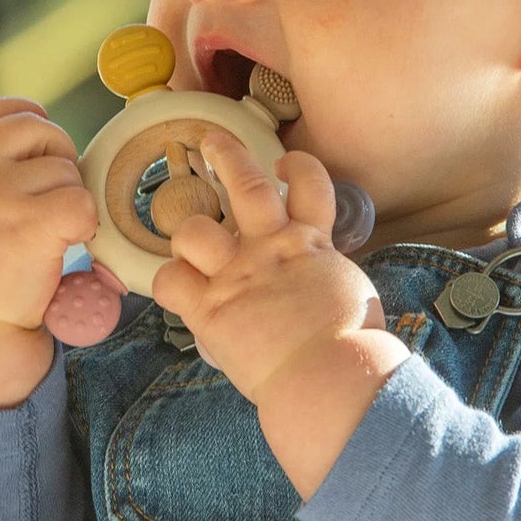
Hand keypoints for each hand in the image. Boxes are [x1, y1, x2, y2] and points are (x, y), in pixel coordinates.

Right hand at [0, 97, 98, 332]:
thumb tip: (48, 135)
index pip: (5, 109)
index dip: (34, 122)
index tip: (41, 152)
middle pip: (46, 131)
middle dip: (60, 161)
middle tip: (49, 204)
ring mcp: (1, 194)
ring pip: (68, 171)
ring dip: (70, 200)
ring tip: (46, 234)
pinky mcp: (30, 224)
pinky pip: (82, 202)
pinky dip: (85, 225)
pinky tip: (64, 244)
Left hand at [151, 130, 384, 406]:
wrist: (329, 377)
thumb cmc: (352, 347)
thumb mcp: (350, 296)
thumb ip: (325, 279)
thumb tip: (320, 287)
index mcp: (311, 244)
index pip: (309, 184)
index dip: (297, 165)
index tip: (283, 163)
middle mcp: (271, 248)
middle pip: (245, 184)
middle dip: (226, 155)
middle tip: (210, 142)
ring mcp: (237, 275)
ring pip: (193, 230)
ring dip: (187, 234)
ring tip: (189, 245)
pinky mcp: (210, 308)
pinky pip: (169, 282)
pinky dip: (168, 284)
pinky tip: (178, 291)